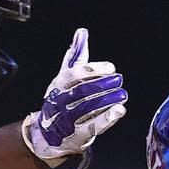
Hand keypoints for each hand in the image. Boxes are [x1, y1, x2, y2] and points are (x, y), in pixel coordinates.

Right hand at [22, 28, 126, 166]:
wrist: (46, 135)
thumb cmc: (60, 100)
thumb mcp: (64, 77)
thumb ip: (75, 56)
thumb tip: (82, 32)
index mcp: (58, 85)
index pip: (73, 74)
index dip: (93, 70)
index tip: (111, 68)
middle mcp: (60, 102)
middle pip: (81, 91)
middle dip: (101, 85)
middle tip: (119, 79)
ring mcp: (66, 121)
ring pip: (87, 108)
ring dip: (106, 101)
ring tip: (122, 94)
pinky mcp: (75, 136)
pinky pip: (91, 126)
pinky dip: (106, 118)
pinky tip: (119, 111)